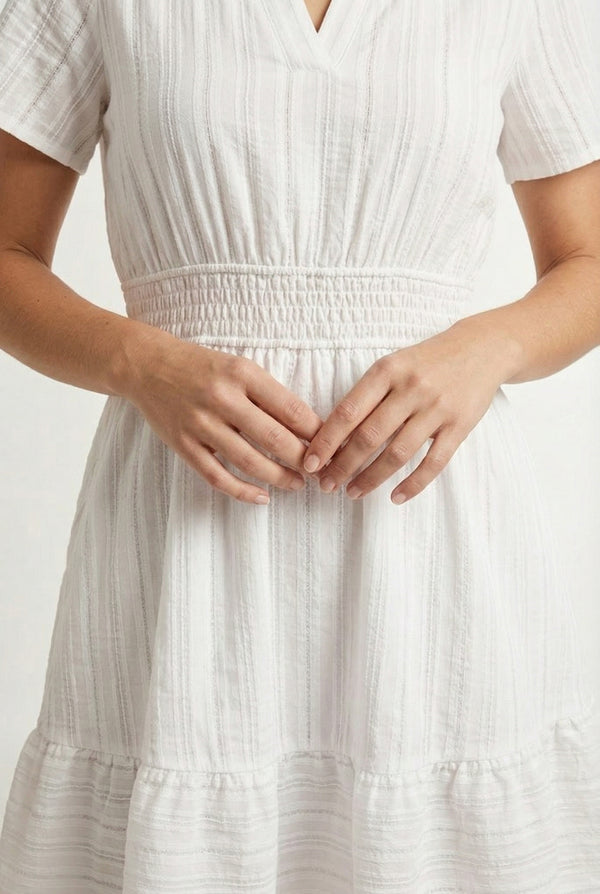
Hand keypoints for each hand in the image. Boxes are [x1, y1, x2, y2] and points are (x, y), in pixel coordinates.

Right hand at [123, 328, 323, 503]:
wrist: (147, 366)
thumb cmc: (202, 367)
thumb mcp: (240, 367)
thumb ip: (269, 394)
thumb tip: (309, 427)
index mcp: (242, 374)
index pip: (291, 409)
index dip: (317, 432)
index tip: (331, 445)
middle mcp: (222, 399)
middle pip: (275, 439)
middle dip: (304, 460)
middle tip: (321, 471)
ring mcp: (200, 424)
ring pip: (249, 462)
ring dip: (280, 478)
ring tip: (298, 485)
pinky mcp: (183, 445)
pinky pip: (218, 477)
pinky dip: (243, 491)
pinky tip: (263, 497)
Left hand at [303, 321, 515, 504]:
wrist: (483, 348)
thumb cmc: (427, 360)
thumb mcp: (393, 365)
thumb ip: (367, 396)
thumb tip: (333, 437)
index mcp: (387, 371)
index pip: (348, 412)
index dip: (326, 442)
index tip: (311, 464)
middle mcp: (411, 389)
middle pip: (369, 437)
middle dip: (343, 466)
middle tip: (326, 485)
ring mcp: (437, 408)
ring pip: (397, 453)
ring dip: (371, 478)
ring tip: (353, 492)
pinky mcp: (459, 426)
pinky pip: (433, 462)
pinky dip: (413, 484)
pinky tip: (395, 497)